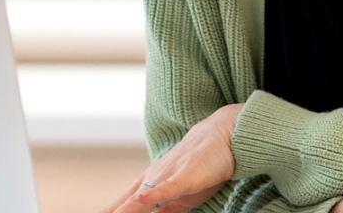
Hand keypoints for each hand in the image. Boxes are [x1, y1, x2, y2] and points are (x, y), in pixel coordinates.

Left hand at [106, 104, 243, 212]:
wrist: (221, 136)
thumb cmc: (200, 167)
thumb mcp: (180, 198)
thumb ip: (164, 210)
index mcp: (147, 185)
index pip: (121, 206)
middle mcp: (152, 179)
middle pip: (125, 205)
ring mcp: (167, 175)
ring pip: (140, 198)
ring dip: (126, 211)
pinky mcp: (186, 175)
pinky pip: (169, 186)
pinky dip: (154, 193)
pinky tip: (142, 199)